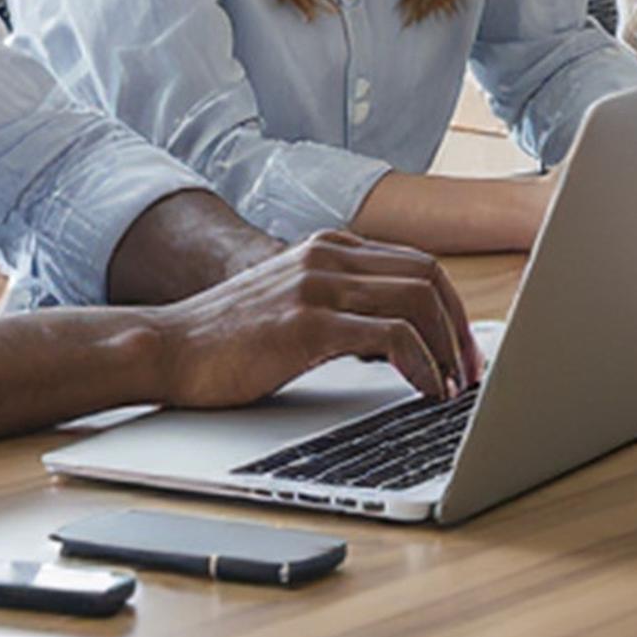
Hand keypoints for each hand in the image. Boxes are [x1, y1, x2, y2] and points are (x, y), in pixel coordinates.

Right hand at [149, 230, 480, 407]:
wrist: (166, 348)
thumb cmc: (227, 340)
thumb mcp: (295, 305)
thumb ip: (344, 305)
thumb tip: (405, 340)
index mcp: (329, 247)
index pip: (417, 264)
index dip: (452, 308)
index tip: (464, 351)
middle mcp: (328, 256)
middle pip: (429, 276)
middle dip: (461, 328)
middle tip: (470, 373)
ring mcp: (317, 285)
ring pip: (419, 300)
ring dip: (448, 348)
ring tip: (452, 388)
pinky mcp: (307, 323)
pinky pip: (392, 336)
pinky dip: (422, 364)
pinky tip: (425, 389)